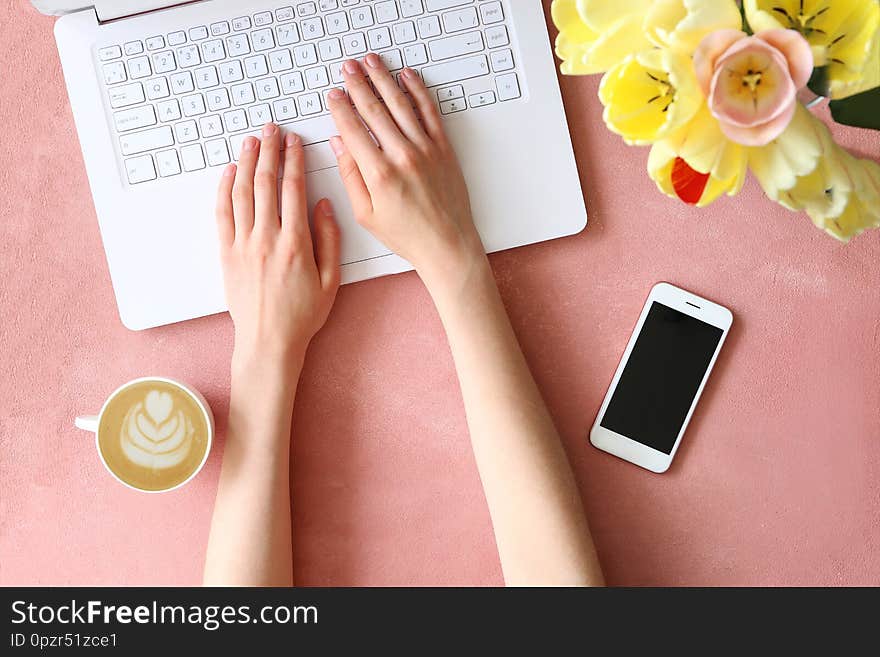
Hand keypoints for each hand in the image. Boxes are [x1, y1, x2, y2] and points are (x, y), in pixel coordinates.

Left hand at [216, 123, 340, 367]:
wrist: (268, 341)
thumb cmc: (303, 315)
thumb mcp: (331, 279)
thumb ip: (329, 239)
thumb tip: (324, 205)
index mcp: (296, 244)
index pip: (293, 190)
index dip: (294, 161)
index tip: (295, 142)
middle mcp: (266, 239)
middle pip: (265, 183)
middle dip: (270, 151)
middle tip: (272, 129)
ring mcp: (243, 245)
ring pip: (242, 193)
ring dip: (246, 162)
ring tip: (251, 141)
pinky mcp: (226, 254)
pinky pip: (222, 213)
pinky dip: (224, 189)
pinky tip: (229, 172)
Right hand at [326, 55, 486, 295]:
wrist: (447, 244)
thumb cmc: (407, 235)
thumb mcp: (367, 214)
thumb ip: (351, 176)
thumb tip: (339, 143)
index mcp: (379, 174)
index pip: (353, 129)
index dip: (340, 108)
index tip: (333, 94)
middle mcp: (402, 156)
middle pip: (374, 110)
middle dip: (358, 84)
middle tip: (347, 67)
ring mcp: (425, 149)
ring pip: (400, 104)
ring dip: (383, 79)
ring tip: (371, 61)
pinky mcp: (443, 148)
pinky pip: (429, 112)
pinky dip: (418, 91)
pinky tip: (407, 76)